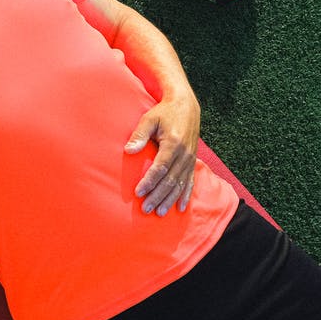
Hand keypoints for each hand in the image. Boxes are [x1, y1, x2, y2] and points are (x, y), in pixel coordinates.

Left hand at [125, 95, 200, 216]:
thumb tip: (128, 151)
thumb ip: (139, 135)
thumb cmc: (164, 112)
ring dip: (170, 199)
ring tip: (160, 213)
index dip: (149, 182)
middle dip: (157, 196)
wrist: (187, 106)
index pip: (160, 168)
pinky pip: (190, 182)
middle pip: (170, 180)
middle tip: (146, 209)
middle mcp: (184, 154)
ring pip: (180, 184)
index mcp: (173, 144)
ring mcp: (190, 159)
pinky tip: (181, 208)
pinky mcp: (192, 161)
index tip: (138, 193)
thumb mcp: (149, 118)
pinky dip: (186, 196)